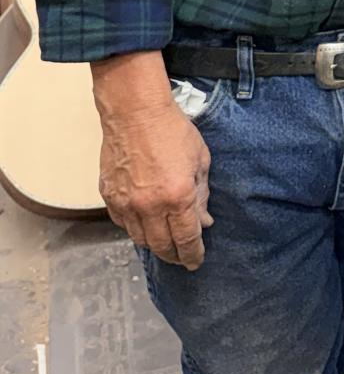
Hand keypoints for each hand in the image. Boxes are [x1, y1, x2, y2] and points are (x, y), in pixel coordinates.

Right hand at [92, 53, 212, 269]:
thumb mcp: (200, 160)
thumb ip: (202, 194)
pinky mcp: (109, 197)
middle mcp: (150, 206)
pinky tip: (145, 225)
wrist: (136, 112)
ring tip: (165, 244)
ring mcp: (127, 203)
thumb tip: (204, 222)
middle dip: (175, 255)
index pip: (186, 239)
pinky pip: (123, 224)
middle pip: (162, 246)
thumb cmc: (172, 130)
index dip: (192, 254)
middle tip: (182, 257)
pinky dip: (136, 229)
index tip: (196, 261)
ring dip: (155, 245)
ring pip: (140, 239)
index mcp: (178, 197)